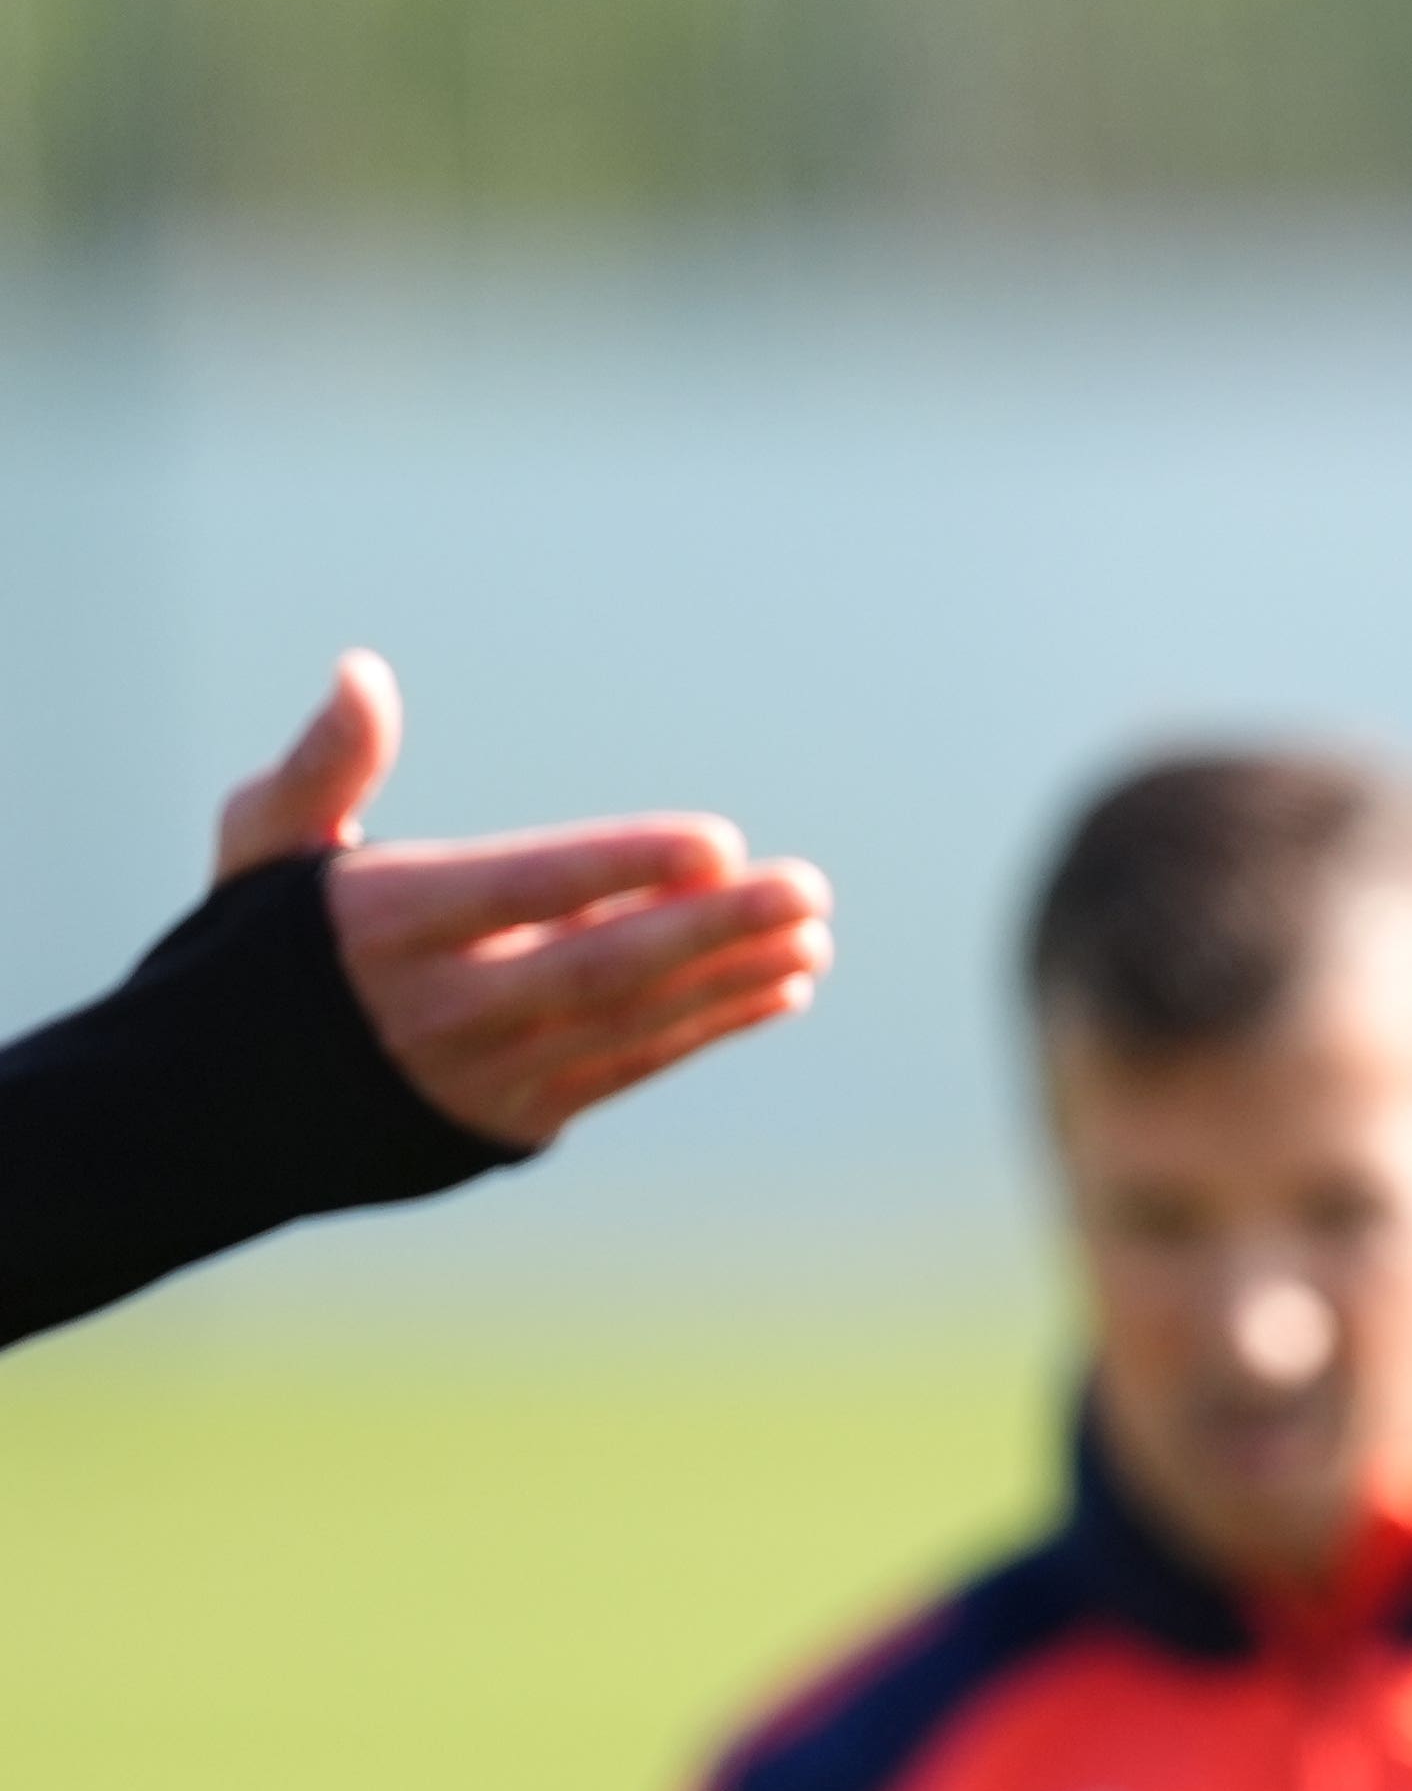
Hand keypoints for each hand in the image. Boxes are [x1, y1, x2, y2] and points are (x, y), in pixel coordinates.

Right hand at [215, 650, 835, 1150]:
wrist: (218, 1105)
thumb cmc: (255, 948)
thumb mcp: (263, 848)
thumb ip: (325, 766)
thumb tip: (363, 672)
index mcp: (384, 924)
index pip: (524, 890)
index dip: (624, 867)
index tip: (718, 842)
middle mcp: (443, 1006)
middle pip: (602, 967)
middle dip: (715, 929)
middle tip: (809, 888)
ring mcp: (487, 1073)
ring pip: (633, 1023)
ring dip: (734, 979)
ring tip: (813, 936)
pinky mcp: (520, 1119)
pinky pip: (634, 1069)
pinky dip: (711, 1027)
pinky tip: (779, 989)